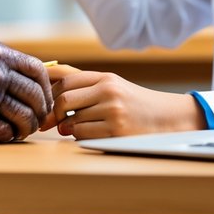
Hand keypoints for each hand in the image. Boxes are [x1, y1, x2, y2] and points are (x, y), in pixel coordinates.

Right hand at [0, 42, 52, 141]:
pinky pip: (1, 129)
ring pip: (23, 115)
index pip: (37, 70)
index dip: (46, 89)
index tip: (44, 102)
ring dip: (25, 128)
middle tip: (34, 123)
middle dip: (39, 114)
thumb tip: (17, 74)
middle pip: (34, 96)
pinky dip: (5, 135)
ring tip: (18, 132)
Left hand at [41, 70, 205, 138]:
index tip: (45, 103)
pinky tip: (89, 133)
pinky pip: (83, 135)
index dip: (50, 93)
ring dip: (68, 128)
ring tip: (77, 126)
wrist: (168, 118)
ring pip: (72, 121)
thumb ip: (83, 83)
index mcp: (104, 77)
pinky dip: (79, 136)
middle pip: (63, 100)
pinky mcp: (116, 130)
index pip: (65, 80)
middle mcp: (108, 91)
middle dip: (53, 113)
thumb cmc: (134, 102)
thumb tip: (47, 80)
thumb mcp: (111, 85)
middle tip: (52, 121)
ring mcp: (113, 111)